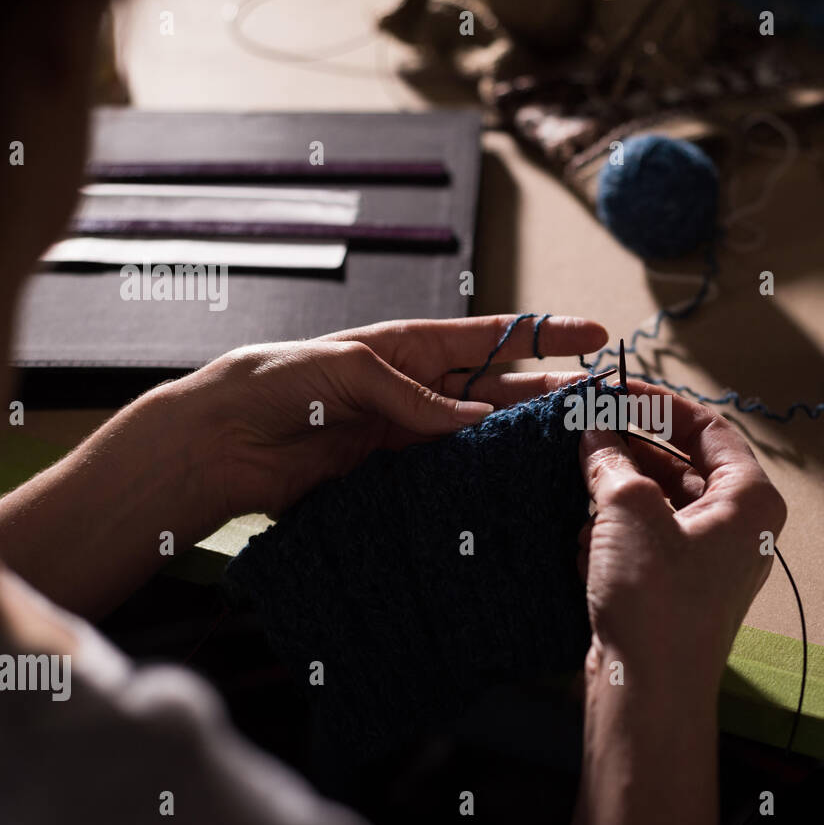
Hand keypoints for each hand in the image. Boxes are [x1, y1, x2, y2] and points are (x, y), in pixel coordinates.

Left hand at [178, 315, 606, 518]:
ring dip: (524, 442)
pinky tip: (513, 489)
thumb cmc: (275, 381)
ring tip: (571, 450)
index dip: (548, 335)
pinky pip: (451, 477)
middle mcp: (421, 390)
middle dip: (552, 394)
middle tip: (602, 406)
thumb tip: (477, 423)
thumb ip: (413, 395)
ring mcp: (412, 436)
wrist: (222, 442)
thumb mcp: (348, 368)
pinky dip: (482, 483)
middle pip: (502, 391)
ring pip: (485, 438)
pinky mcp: (396, 477)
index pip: (495, 337)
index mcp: (412, 346)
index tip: (598, 335)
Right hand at [570, 381, 786, 824]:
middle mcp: (739, 527)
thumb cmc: (657, 602)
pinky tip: (584, 545)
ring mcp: (708, 560)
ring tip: (581, 492)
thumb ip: (610, 459)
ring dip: (615, 496)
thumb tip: (594, 431)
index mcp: (751, 501)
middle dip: (629, 450)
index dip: (658, 403)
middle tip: (584, 430)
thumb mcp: (627, 512)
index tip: (614, 390)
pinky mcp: (676, 588)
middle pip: (681, 463)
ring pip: (656, 503)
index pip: (709, 427)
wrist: (647, 693)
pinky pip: (644, 540)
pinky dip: (612, 535)